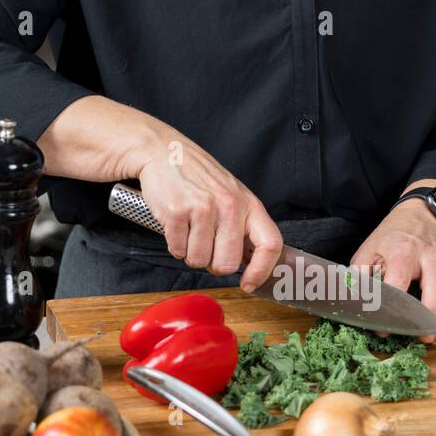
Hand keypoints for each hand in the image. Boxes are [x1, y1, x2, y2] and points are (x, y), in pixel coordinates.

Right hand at [37, 95, 282, 290]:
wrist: (165, 152)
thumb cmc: (199, 178)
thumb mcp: (232, 195)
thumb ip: (243, 227)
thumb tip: (250, 264)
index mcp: (248, 204)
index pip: (270, 244)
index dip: (262, 270)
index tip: (249, 283)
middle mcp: (229, 206)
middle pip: (227, 263)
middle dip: (213, 264)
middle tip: (206, 248)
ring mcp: (202, 209)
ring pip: (199, 261)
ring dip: (191, 253)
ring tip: (189, 229)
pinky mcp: (176, 212)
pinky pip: (177, 251)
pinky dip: (174, 245)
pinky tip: (176, 225)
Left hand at [350, 201, 435, 344]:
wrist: (421, 217)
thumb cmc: (392, 238)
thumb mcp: (369, 249)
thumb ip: (361, 275)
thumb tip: (355, 303)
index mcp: (403, 250)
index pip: (399, 281)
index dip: (391, 307)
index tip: (382, 326)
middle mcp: (429, 256)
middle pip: (434, 287)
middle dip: (427, 315)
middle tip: (418, 336)